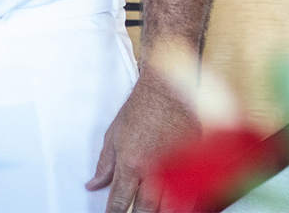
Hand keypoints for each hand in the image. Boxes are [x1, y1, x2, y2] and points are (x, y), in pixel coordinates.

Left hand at [87, 71, 199, 212]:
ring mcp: (176, 165)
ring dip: (162, 211)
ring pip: (171, 204)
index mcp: (131, 163)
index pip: (120, 200)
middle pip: (147, 208)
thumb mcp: (113, 135)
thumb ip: (105, 165)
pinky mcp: (193, 160)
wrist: (166, 88)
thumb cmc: (140, 107)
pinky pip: (192, 189)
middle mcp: (153, 169)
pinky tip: (180, 206)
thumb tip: (94, 184)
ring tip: (156, 211)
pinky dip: (185, 202)